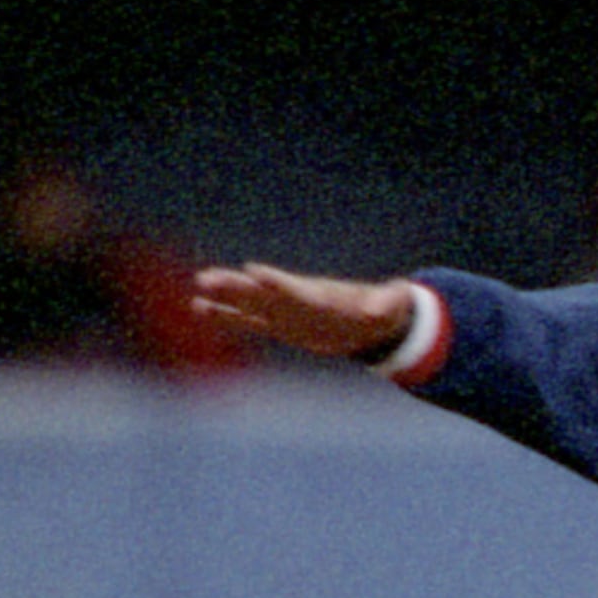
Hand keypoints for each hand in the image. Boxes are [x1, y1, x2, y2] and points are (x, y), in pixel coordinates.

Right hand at [192, 263, 417, 361]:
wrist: (372, 321)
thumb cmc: (382, 310)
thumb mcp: (390, 306)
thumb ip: (391, 300)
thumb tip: (401, 295)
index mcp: (319, 297)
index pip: (293, 289)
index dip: (274, 282)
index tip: (253, 272)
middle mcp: (296, 301)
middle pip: (261, 294)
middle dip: (236, 287)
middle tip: (206, 277)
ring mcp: (285, 312)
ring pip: (248, 305)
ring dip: (223, 299)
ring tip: (196, 292)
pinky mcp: (280, 326)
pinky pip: (248, 322)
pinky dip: (225, 317)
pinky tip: (199, 309)